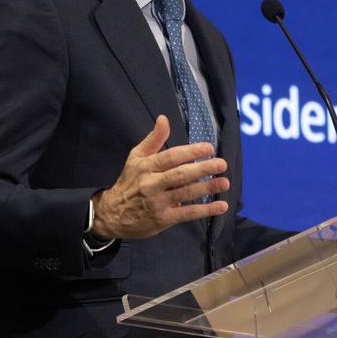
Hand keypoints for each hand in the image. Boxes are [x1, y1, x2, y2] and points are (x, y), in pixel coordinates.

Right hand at [91, 115, 229, 239]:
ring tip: (224, 182)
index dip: (191, 151)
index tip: (209, 148)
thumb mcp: (136, 158)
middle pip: (180, 175)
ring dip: (207, 188)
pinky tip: (221, 206)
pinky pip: (186, 214)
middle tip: (222, 164)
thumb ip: (153, 139)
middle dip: (203, 169)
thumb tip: (164, 118)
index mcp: (147, 166)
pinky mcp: (163, 219)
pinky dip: (205, 210)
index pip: (171, 157)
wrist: (112, 214)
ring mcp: (158, 203)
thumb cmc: (129, 182)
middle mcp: (152, 184)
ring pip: (185, 194)